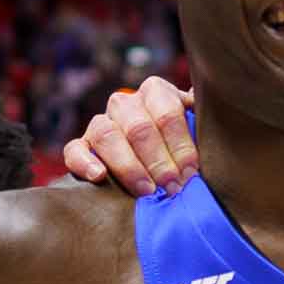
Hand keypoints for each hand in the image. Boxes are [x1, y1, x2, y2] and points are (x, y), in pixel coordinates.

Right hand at [62, 78, 196, 197]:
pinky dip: (84, 162)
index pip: (167, 113)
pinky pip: (74, 149)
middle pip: (138, 126)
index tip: (191, 173)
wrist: (154, 165)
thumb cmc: (182, 149)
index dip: (180, 145)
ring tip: (146, 190)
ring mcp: (101, 122)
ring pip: (106, 134)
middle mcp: (126, 103)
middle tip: (173, 187)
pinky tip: (99, 177)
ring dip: (128, 166)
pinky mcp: (81, 145)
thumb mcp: (198, 131)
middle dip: (158, 160)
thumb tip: (209, 108)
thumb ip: (203, 122)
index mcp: (156, 92)